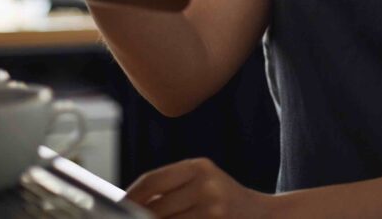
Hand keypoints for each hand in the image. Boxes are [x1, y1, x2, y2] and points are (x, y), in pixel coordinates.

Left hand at [125, 158, 274, 217]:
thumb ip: (170, 189)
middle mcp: (206, 185)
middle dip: (139, 218)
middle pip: (155, 208)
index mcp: (199, 167)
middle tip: (128, 218)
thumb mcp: (202, 182)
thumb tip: (127, 203)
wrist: (264, 216)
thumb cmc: (224, 200)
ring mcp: (212, 210)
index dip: (130, 196)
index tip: (117, 205)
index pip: (152, 181)